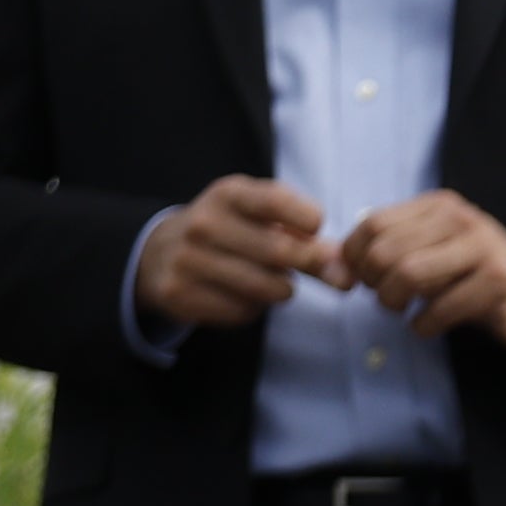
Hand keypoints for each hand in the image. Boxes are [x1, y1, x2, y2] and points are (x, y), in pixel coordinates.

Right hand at [138, 178, 333, 332]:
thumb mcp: (260, 216)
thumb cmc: (231, 230)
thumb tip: (344, 270)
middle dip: (312, 263)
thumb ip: (304, 236)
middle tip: (330, 272)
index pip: (275, 201)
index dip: (308, 218)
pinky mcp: (179, 294)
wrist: (161, 252)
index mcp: (227, 194)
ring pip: (264, 287)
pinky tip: (245, 295)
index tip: (317, 228)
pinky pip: (241, 311)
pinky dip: (255, 308)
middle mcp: (203, 223)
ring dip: (284, 289)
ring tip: (278, 282)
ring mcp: (187, 260)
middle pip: (277, 251)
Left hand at [337, 193, 505, 349]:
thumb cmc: (468, 271)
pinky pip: (439, 307)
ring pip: (408, 274)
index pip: (372, 224)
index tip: (361, 279)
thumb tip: (333, 261)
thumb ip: (387, 247)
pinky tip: (427, 324)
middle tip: (386, 298)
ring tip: (403, 311)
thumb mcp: (429, 248)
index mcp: (437, 205)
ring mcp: (481, 246)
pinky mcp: (498, 279)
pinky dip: (423, 325)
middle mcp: (459, 218)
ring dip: (394, 304)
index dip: (354, 258)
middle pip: (385, 251)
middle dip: (374, 285)